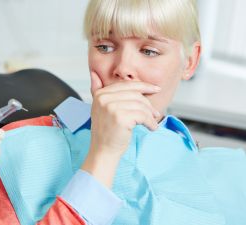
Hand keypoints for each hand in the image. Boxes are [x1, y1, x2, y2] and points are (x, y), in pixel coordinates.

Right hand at [82, 71, 159, 187]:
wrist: (103, 151)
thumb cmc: (105, 131)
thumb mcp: (99, 108)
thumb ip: (97, 90)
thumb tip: (93, 73)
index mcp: (100, 94)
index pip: (127, 85)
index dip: (143, 86)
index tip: (155, 89)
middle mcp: (104, 99)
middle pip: (135, 95)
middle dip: (148, 104)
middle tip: (155, 113)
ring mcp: (111, 108)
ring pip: (141, 105)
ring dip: (150, 115)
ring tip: (152, 122)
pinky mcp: (121, 118)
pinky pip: (143, 115)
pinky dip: (150, 122)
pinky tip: (151, 128)